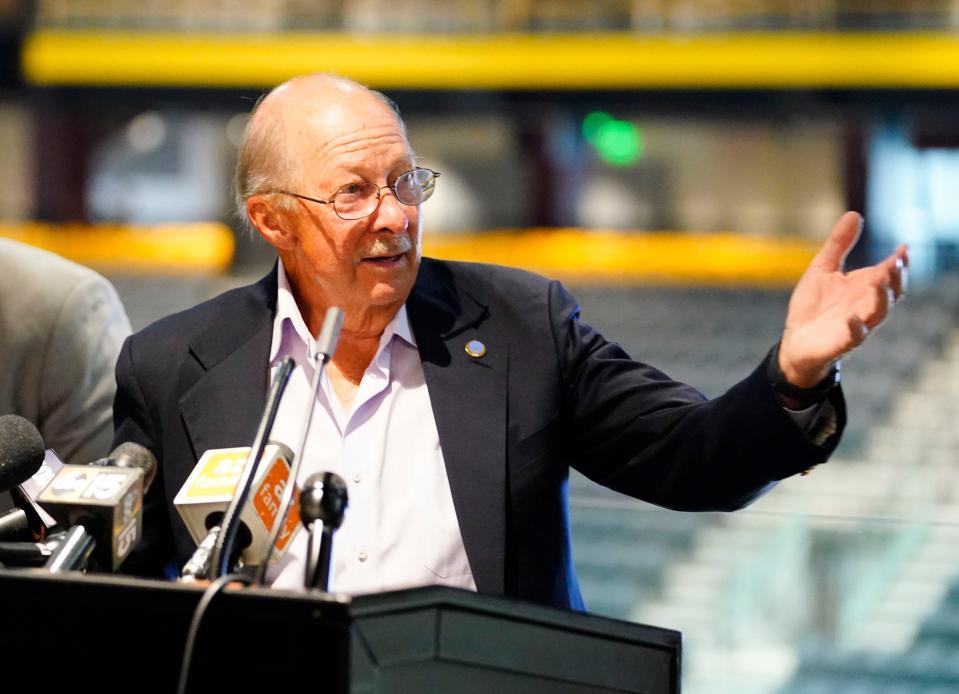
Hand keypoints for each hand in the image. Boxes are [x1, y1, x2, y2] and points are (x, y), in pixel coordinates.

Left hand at [779, 211, 907, 387]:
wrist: (795, 340)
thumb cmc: (814, 305)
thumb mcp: (823, 268)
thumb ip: (838, 244)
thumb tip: (854, 214)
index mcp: (864, 287)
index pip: (889, 273)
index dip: (899, 262)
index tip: (903, 248)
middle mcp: (865, 305)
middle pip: (891, 292)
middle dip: (895, 278)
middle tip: (895, 262)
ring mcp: (856, 324)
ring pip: (878, 312)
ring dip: (881, 298)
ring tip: (878, 282)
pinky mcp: (843, 342)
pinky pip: (855, 336)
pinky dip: (856, 327)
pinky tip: (852, 318)